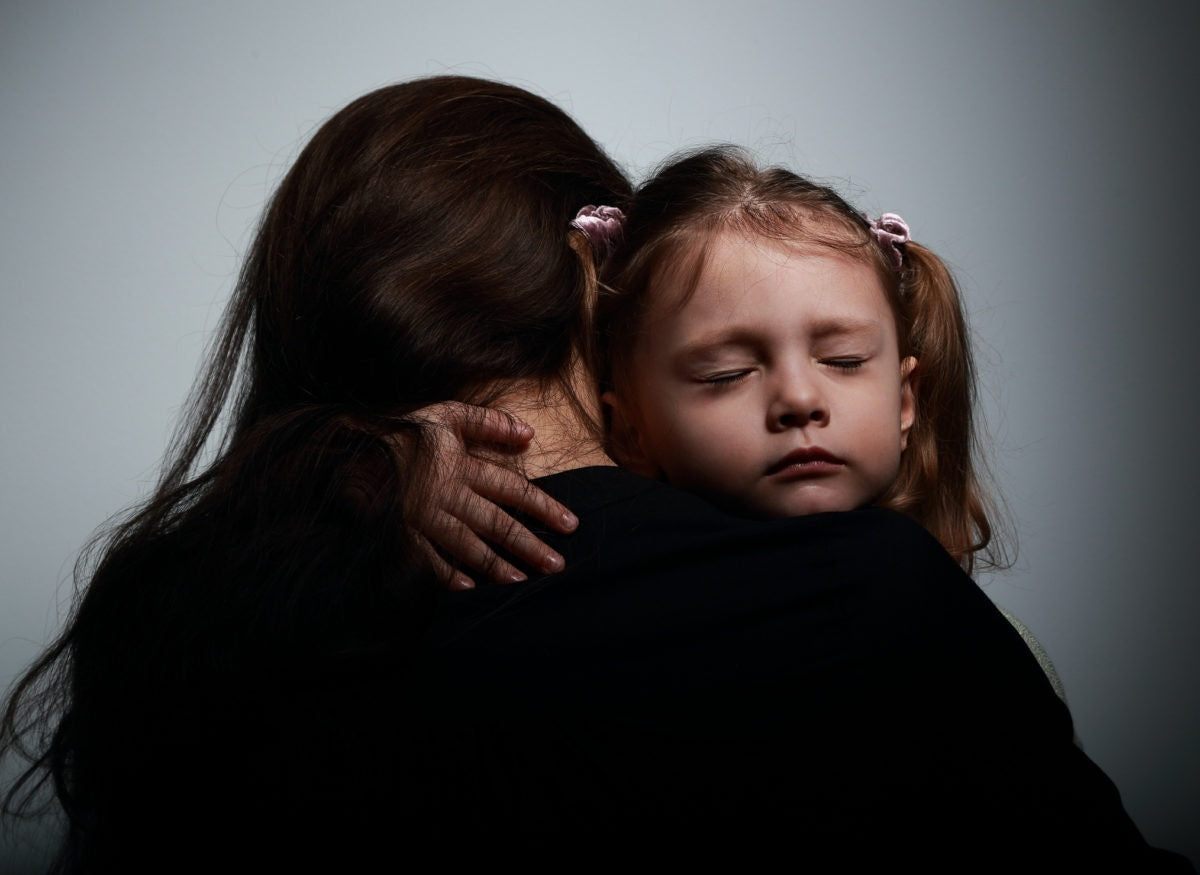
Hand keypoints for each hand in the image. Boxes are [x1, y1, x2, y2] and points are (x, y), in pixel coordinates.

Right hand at [403, 402, 577, 590]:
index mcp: (463, 468)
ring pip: (468, 546)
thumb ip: (488, 422)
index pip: (513, 490)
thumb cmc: (404, 431)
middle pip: (496, 524)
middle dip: (529, 546)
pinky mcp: (402, 532)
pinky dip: (446, 574)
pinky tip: (468, 588)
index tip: (571, 525)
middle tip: (557, 566)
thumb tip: (528, 433)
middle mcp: (448, 496)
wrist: (350, 447)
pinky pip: (427, 558)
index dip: (544, 507)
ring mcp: (424, 517)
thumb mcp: (447, 415)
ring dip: (496, 566)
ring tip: (521, 582)